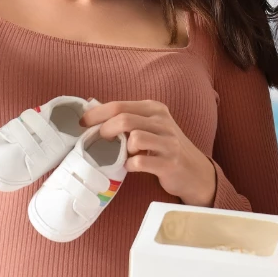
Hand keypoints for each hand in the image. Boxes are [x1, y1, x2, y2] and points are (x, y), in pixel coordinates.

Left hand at [83, 100, 216, 205]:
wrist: (195, 172)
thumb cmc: (165, 147)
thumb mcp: (150, 126)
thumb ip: (126, 117)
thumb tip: (92, 108)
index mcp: (154, 109)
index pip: (118, 105)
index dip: (96, 114)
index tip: (82, 123)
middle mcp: (162, 122)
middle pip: (124, 118)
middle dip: (105, 129)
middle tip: (98, 140)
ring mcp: (168, 142)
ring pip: (134, 138)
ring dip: (123, 149)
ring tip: (124, 154)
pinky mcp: (169, 163)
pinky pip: (140, 162)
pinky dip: (130, 165)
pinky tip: (131, 166)